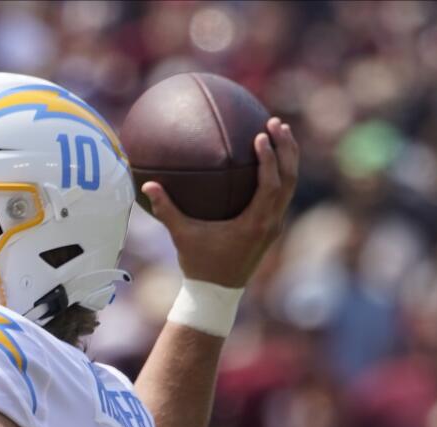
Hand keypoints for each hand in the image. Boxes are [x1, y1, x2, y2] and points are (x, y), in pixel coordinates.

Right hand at [142, 117, 298, 288]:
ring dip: (287, 159)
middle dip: (286, 149)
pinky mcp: (270, 228)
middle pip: (289, 179)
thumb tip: (147, 185)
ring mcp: (274, 226)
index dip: (268, 159)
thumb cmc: (199, 264)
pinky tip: (269, 159)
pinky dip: (280, 174)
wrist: (216, 294)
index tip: (260, 136)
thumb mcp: (182, 236)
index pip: (270, 185)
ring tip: (281, 133)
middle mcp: (270, 223)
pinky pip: (282, 194)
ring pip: (290, 186)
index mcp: (254, 224)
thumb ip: (166, 210)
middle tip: (276, 123)